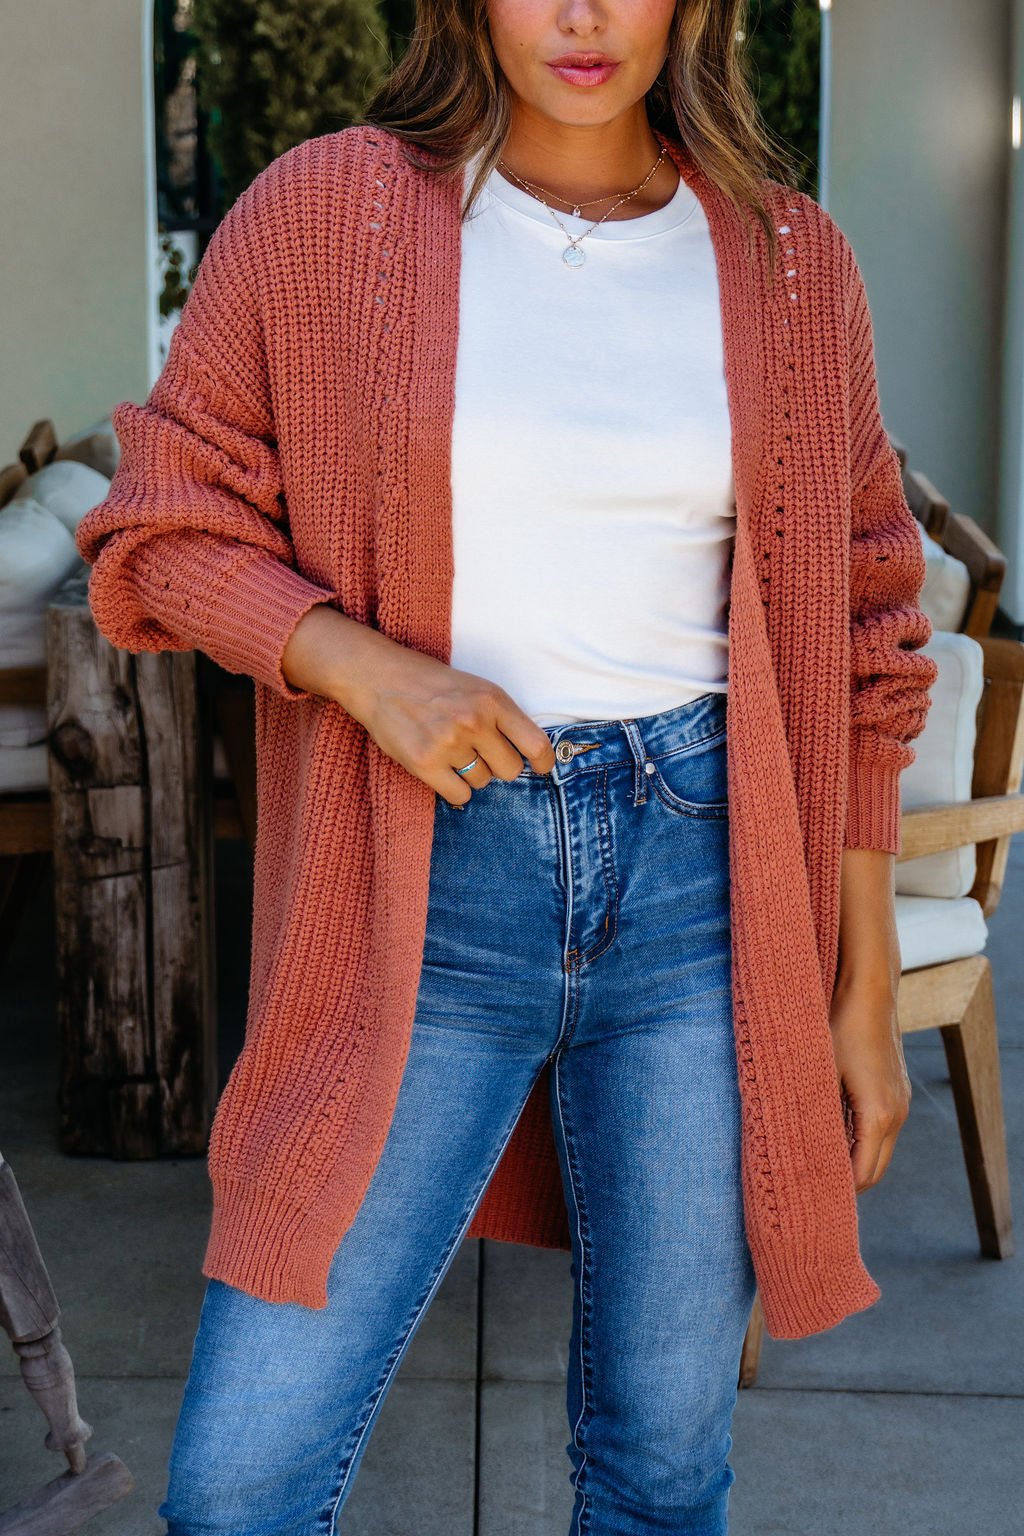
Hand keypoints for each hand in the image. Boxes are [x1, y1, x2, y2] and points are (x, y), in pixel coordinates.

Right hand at [353, 643, 556, 805]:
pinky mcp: (425, 763)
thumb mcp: (475, 688)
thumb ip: (501, 716)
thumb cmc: (430, 684)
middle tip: (478, 752)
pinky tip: (442, 769)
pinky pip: (459, 794)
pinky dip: (453, 788)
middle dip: (498, 766)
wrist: (379, 677)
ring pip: (483, 782)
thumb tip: (529, 753)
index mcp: (492, 699)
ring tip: (450, 751)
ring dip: (471, 773)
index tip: (542, 767)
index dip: (544, 761)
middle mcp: (474, 721)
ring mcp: (449, 743)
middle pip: (511, 770)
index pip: (535, 743)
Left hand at [829, 973, 910, 1190]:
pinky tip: (832, 1130)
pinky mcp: (897, 1092)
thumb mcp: (819, 1072)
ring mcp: (900, 1103)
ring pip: (879, 1150)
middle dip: (847, 1182)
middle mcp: (896, 1115)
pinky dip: (860, 1139)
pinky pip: (880, 1129)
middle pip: (875, 1170)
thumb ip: (814, 1114)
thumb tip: (799, 1149)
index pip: (863, 1175)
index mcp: (878, 1117)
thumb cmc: (840, 1027)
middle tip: (810, 1184)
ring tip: (817, 1160)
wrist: (870, 991)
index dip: (838, 1189)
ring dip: (853, 1159)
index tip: (808, 1193)